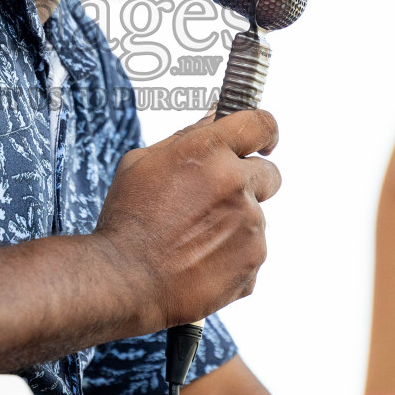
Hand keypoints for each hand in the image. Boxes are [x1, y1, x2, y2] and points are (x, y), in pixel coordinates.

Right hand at [93, 109, 280, 330]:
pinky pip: (252, 251)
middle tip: (215, 201)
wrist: (125, 279)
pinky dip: (233, 256)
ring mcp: (249, 224)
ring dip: (234, 224)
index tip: (263, 141)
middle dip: (249, 183)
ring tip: (193, 239)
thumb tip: (218, 115)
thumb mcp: (144, 162)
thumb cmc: (128, 218)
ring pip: (255, 217)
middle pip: (269, 174)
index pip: (261, 124)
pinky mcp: (254, 260)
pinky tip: (199, 261)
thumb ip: (189, 136)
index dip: (265, 131)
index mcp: (209, 150)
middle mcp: (235, 183)